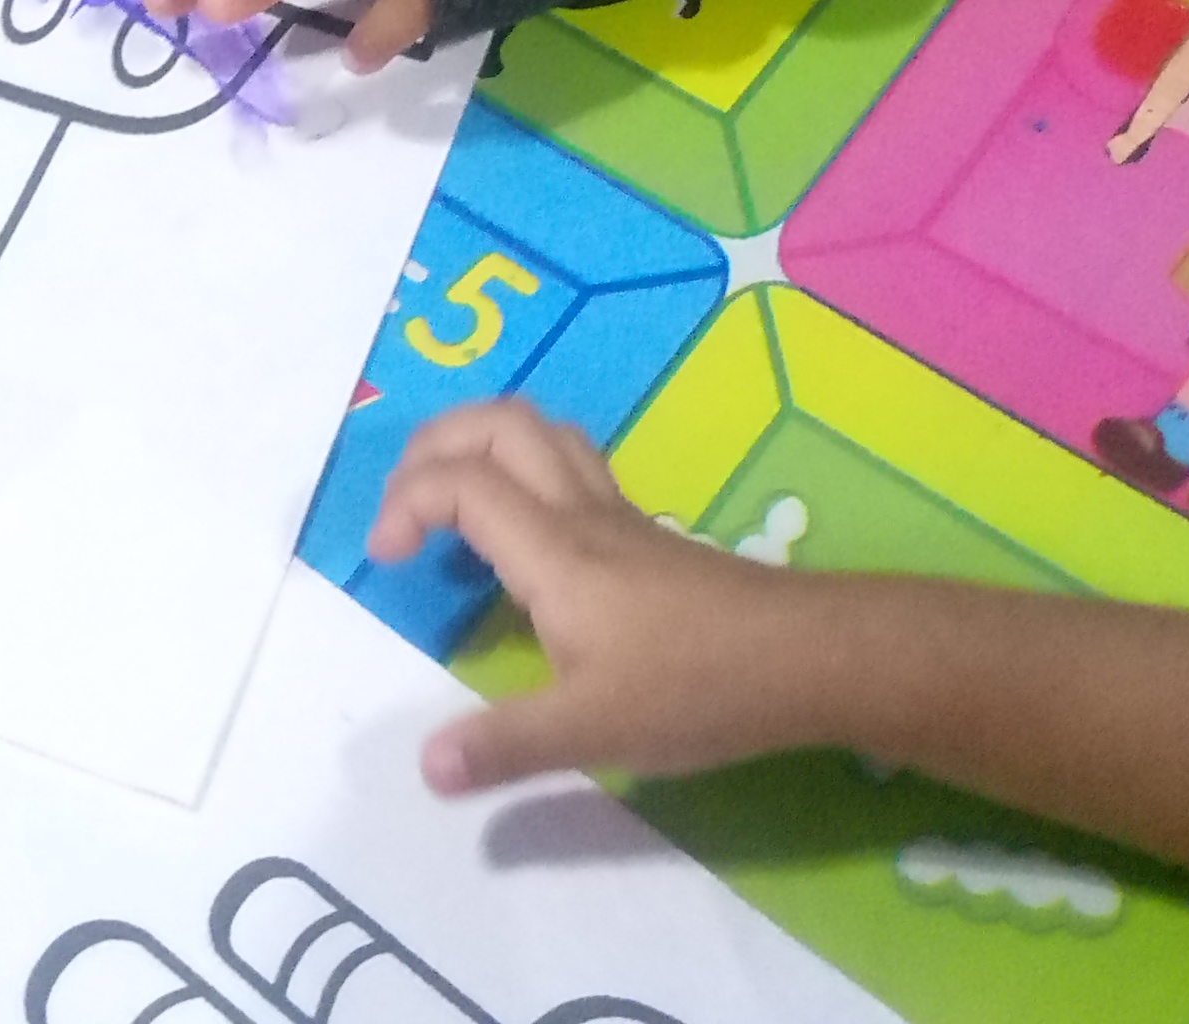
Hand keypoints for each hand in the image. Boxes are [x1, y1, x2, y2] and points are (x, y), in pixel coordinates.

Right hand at [370, 399, 815, 792]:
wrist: (803, 659)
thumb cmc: (695, 686)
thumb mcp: (593, 729)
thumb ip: (505, 744)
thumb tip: (424, 765)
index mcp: (552, 549)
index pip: (461, 481)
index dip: (406, 502)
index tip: (385, 559)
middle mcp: (578, 512)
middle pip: (499, 423)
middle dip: (435, 443)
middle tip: (406, 506)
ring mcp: (616, 516)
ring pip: (541, 430)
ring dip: (482, 441)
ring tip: (451, 498)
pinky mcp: (642, 533)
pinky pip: (569, 462)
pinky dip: (525, 465)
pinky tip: (525, 526)